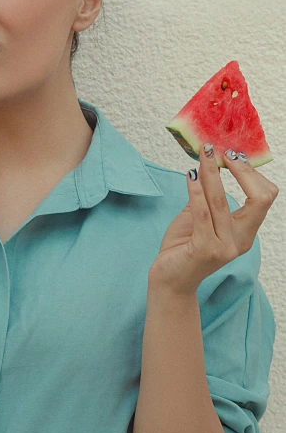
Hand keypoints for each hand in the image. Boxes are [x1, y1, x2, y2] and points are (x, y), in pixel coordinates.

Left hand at [148, 144, 278, 296]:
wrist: (169, 281)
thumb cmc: (182, 248)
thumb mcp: (199, 219)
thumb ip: (207, 198)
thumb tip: (207, 165)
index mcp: (245, 233)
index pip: (264, 198)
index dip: (251, 173)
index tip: (233, 154)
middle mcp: (240, 241)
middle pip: (259, 199)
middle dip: (242, 170)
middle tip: (221, 151)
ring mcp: (224, 247)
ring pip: (222, 200)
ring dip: (211, 173)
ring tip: (202, 155)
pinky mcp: (204, 249)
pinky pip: (202, 211)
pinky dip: (196, 189)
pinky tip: (190, 175)